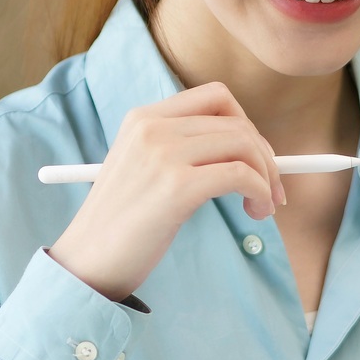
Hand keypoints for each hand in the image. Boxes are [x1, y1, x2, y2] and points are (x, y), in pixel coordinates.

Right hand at [48, 82, 283, 302]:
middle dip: (265, 155)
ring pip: (245, 145)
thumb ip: (182, 150)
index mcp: (143, 118)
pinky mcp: (177, 187)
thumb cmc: (120, 225)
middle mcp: (153, 128)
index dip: (246, 124)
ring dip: (267, 176)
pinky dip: (260, 191)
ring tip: (263, 205)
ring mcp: (164, 155)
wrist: (87, 262)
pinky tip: (255, 211)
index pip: (216, 97)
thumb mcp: (143, 169)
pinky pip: (241, 175)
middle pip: (236, 122)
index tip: (255, 157)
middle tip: (272, 189)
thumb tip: (249, 151)